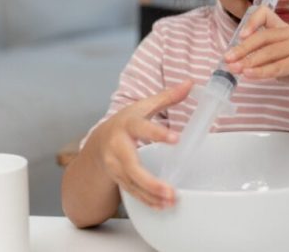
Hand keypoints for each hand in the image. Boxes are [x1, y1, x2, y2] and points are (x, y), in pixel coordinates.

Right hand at [87, 80, 192, 209]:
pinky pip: (132, 192)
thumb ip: (167, 97)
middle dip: (150, 181)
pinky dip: (146, 200)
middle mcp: (118, 147)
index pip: (142, 128)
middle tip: (170, 190)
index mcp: (127, 125)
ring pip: (132, 184)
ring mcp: (115, 166)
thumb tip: (189, 83)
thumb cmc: (126, 122)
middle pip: (132, 167)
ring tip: (171, 201)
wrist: (99, 141)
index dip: (158, 134)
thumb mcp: (144, 107)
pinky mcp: (118, 178)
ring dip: (151, 195)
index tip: (176, 139)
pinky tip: (161, 206)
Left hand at [224, 7, 288, 97]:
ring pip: (267, 53)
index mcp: (288, 29)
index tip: (240, 35)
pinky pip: (277, 67)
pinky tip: (249, 75)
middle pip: (262, 37)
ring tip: (235, 69)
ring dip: (248, 62)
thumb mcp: (284, 58)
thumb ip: (267, 55)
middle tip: (228, 58)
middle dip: (242, 49)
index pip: (266, 14)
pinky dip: (261, 72)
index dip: (251, 22)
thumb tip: (240, 61)